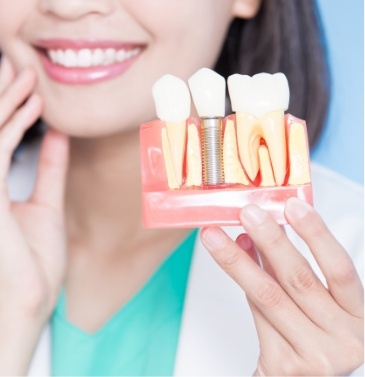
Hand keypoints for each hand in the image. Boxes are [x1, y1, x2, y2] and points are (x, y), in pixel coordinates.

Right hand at [0, 56, 68, 373]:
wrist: (32, 298)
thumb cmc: (36, 259)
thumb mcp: (47, 203)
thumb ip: (49, 168)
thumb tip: (57, 135)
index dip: (11, 109)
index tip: (29, 85)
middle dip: (2, 96)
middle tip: (18, 66)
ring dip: (7, 102)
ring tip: (26, 76)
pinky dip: (13, 126)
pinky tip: (32, 107)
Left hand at [201, 198, 363, 375]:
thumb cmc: (314, 335)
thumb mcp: (316, 301)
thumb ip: (290, 267)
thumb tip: (258, 231)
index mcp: (358, 316)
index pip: (340, 268)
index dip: (317, 234)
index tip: (292, 204)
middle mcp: (344, 338)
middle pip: (299, 279)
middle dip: (270, 240)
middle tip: (247, 212)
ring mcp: (315, 356)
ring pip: (268, 295)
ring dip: (238, 260)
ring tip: (215, 235)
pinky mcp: (284, 366)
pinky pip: (256, 314)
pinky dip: (242, 283)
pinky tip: (229, 259)